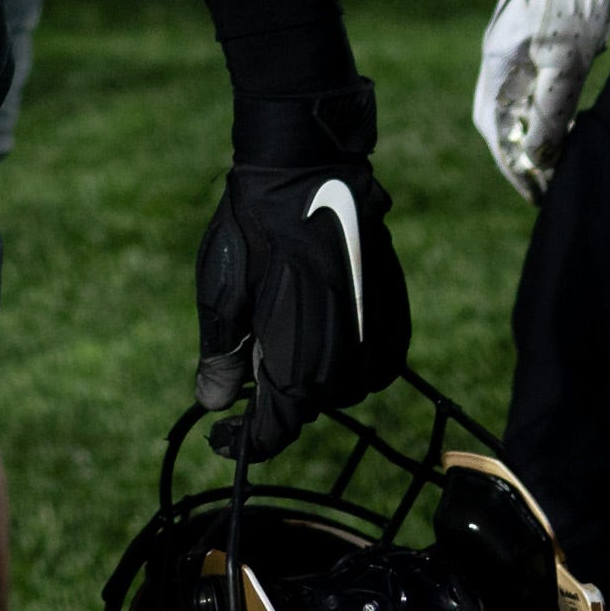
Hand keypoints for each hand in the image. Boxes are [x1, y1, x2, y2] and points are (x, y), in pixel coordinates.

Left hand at [193, 80, 410, 459]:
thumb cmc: (252, 227)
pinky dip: (354, 360)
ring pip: (347, 387)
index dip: (244, 443)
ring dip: (318, 379)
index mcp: (295, 362)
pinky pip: (379, 360)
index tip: (222, 436)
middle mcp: (342, 359)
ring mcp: (376, 334)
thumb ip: (221, 356)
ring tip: (288, 339)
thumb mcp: (221, 293)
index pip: (274, 432)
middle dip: (279, 399)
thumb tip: (215, 405)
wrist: (305, 167)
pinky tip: (329, 332)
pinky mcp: (394, 308)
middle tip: (251, 359)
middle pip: (309, 408)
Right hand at [473, 0, 609, 202]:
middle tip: (547, 187)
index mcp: (498, 61)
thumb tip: (536, 158)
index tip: (536, 196)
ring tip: (560, 160)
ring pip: (521, 99)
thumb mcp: (565, 60)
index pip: (495, 127)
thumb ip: (550, 110)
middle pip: (502, 117)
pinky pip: (538, 82)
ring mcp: (520, 41)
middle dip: (521, 155)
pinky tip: (573, 117)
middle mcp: (502, 54)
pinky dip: (551, 108)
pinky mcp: (542, 31)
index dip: (513, 165)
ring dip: (537, 133)